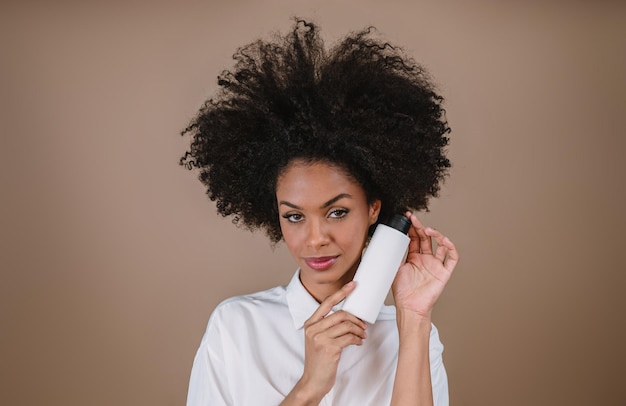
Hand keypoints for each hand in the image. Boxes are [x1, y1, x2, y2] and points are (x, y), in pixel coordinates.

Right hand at [293, 282, 367, 401]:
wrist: (313, 381)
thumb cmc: (319, 360)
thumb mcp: (317, 339)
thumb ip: (327, 327)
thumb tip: (349, 316)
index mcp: (310, 324)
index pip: (326, 303)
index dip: (341, 292)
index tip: (353, 285)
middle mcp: (313, 329)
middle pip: (340, 314)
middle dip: (356, 318)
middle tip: (363, 325)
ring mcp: (320, 338)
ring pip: (346, 325)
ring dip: (359, 330)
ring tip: (362, 335)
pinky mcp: (329, 348)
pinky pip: (349, 337)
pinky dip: (357, 339)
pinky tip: (358, 343)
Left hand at [392, 212, 458, 318]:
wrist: (409, 307)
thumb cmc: (402, 292)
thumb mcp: (394, 269)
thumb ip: (392, 256)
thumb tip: (381, 243)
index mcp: (414, 258)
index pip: (415, 238)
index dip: (412, 228)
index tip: (407, 218)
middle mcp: (426, 259)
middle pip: (426, 238)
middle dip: (420, 227)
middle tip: (413, 219)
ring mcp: (436, 265)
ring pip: (441, 245)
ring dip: (436, 235)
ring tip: (427, 230)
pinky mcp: (444, 273)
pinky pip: (452, 258)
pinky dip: (450, 248)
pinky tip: (444, 241)